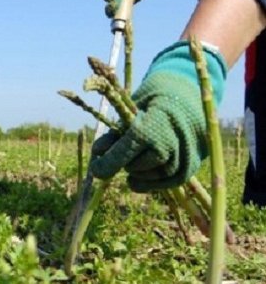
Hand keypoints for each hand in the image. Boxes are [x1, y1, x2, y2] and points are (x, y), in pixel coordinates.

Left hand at [89, 41, 227, 191]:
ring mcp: (182, 157)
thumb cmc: (153, 103)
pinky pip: (162, 184)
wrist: (189, 99)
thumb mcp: (131, 111)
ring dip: (135, 171)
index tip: (94, 169)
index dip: (108, 162)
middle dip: (123, 161)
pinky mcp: (189, 168)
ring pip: (148, 176)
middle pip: (135, 166)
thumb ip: (115, 132)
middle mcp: (170, 143)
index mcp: (153, 125)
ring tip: (135, 157)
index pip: (126, 149)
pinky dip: (146, 183)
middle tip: (123, 152)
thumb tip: (96, 154)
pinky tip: (134, 178)